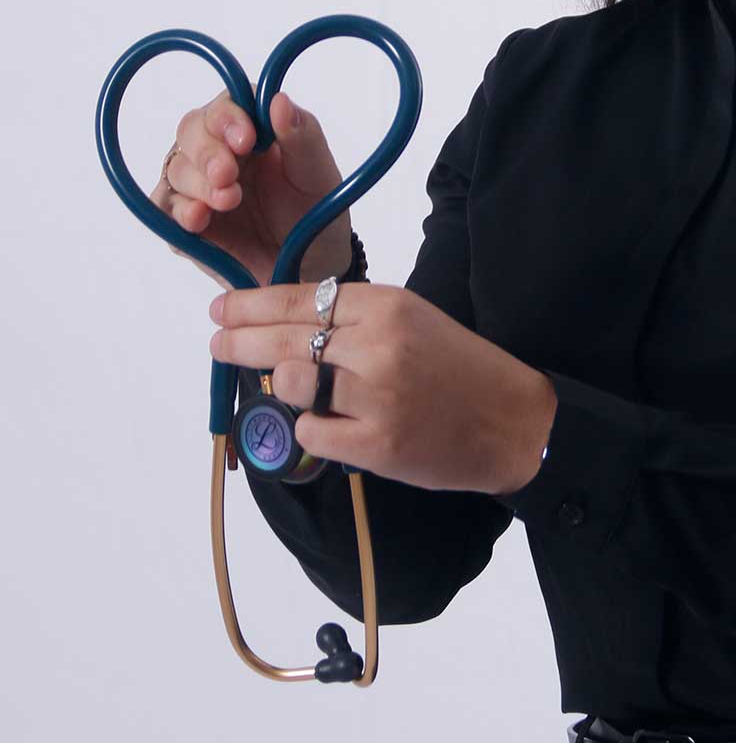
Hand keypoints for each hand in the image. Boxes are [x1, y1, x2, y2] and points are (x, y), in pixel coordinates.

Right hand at [153, 88, 352, 289]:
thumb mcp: (318, 174)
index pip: (228, 105)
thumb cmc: (315, 212)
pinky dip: (179, 211)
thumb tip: (279, 100)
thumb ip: (302, 136)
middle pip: (191, 130)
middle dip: (207, 151)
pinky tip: (199, 218)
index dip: (229, 117)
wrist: (311, 268)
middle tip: (228, 174)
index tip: (247, 139)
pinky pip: (166, 209)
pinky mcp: (185, 220)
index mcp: (252, 129)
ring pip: (177, 168)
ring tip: (229, 201)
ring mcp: (199, 185)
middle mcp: (219, 150)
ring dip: (199, 183)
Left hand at [208, 280, 557, 495]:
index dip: (252, 304)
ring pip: (293, 385)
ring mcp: (375, 395)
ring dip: (287, 389)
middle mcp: (378, 345)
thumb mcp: (411, 320)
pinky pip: (311, 433)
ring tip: (301, 392)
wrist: (511, 419)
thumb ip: (354, 320)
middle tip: (218, 343)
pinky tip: (332, 425)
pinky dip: (312, 430)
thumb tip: (284, 326)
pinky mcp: (375, 444)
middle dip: (241, 341)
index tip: (222, 308)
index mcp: (387, 305)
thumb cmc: (458, 367)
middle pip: (286, 340)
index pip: (300, 299)